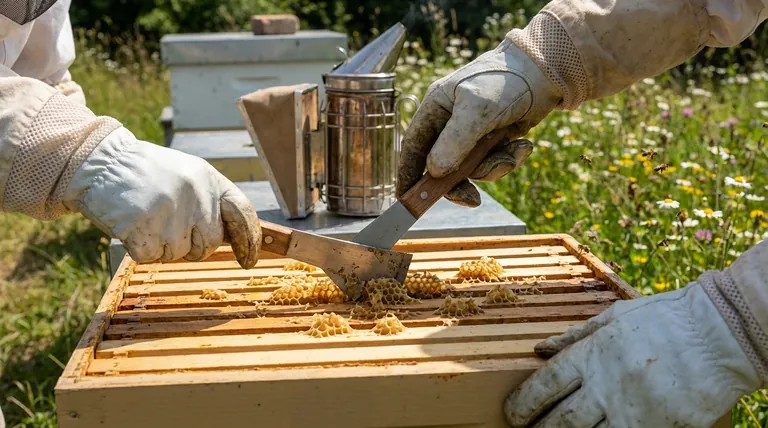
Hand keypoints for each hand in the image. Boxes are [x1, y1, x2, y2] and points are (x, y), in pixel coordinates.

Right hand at [63, 127, 261, 268]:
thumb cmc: (144, 172)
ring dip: (162, 246)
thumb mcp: (186, 175)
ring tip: (147, 219)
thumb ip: (209, 200)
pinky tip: (131, 225)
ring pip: (179, 254)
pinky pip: (151, 257)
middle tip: (169, 230)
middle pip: (210, 244)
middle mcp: (196, 194)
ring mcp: (171, 211)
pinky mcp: (145, 227)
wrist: (99, 162)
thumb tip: (233, 237)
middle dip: (193, 247)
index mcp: (209, 179)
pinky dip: (140, 249)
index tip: (249, 259)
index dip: (250, 240)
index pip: (243, 214)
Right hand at [396, 38, 560, 206]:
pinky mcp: (494, 141)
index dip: (408, 175)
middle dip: (459, 183)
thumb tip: (434, 172)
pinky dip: (509, 159)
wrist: (545, 72)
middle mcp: (450, 124)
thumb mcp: (476, 111)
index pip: (413, 148)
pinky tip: (523, 145)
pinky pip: (493, 163)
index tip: (407, 200)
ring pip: (471, 169)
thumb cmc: (504, 82)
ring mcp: (472, 134)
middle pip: (442, 167)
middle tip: (472, 199)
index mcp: (435, 109)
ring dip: (493, 167)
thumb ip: (454, 142)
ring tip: (514, 152)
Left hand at [503, 282, 759, 426]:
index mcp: (591, 354)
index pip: (543, 386)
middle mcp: (606, 385)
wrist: (718, 335)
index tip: (513, 412)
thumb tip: (540, 348)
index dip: (521, 404)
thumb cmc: (664, 319)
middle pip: (559, 420)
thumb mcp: (613, 318)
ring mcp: (632, 411)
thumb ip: (574, 337)